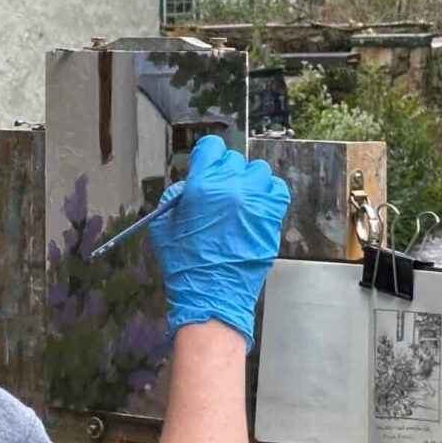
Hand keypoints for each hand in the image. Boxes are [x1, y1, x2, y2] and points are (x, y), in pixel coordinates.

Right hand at [149, 134, 290, 350]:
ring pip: (258, 172)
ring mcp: (255, 202)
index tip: (207, 165)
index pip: (212, 148)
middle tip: (220, 192)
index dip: (207, 156)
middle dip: (225, 173)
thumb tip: (189, 185)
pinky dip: (268, 193)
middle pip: (234, 160)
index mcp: (203, 186)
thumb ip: (175, 198)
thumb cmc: (185, 264)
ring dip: (248, 181)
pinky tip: (258, 204)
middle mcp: (231, 188)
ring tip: (240, 199)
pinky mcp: (271, 218)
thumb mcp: (164, 226)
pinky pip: (277, 190)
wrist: (211, 294)